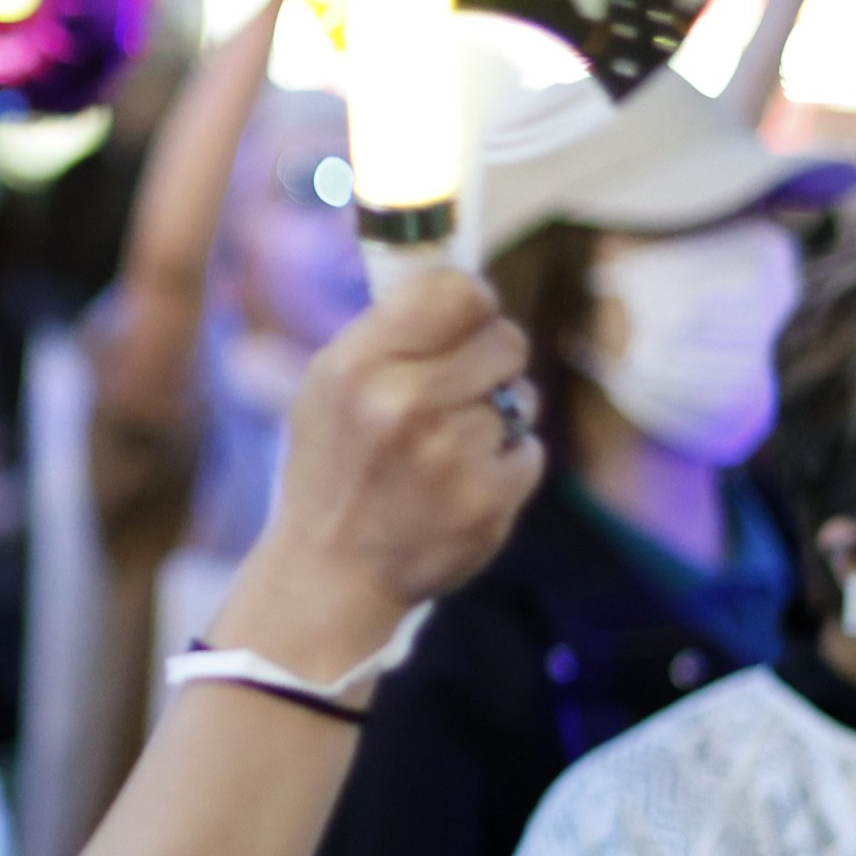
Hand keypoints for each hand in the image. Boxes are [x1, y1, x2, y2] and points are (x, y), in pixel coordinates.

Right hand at [224, 262, 542, 675]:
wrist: (332, 575)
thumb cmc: (333, 469)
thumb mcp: (328, 386)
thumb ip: (389, 333)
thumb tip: (460, 281)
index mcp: (359, 365)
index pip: (455, 289)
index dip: (472, 300)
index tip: (468, 317)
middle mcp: (404, 404)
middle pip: (504, 338)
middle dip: (492, 358)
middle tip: (463, 386)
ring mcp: (450, 455)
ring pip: (521, 397)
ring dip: (498, 416)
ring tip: (449, 448)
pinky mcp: (488, 500)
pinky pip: (527, 451)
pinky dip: (504, 465)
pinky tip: (462, 486)